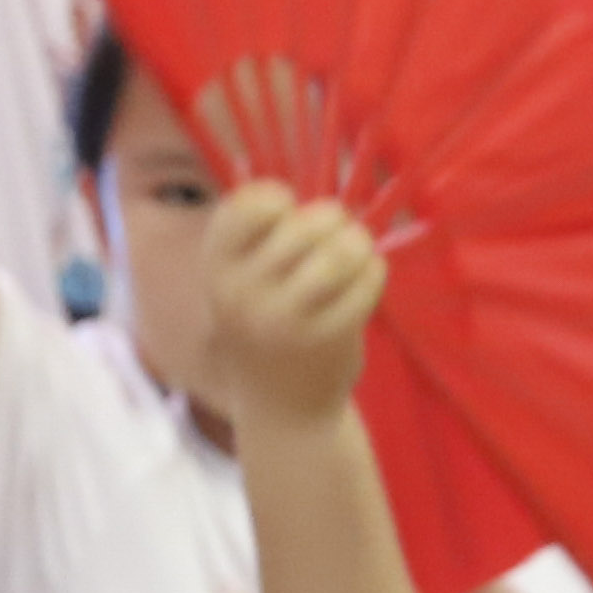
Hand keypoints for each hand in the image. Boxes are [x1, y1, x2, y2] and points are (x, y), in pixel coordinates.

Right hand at [194, 177, 386, 431]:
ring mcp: (286, 318)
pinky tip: (368, 276)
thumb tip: (309, 185)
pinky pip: (367, 282)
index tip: (288, 214)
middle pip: (306, 224)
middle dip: (333, 219)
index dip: (279, 200)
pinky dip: (375, 270)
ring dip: (359, 242)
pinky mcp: (329, 337)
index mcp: (216, 266)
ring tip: (358, 249)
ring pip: (340, 251)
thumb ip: (261, 238)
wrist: (282, 408)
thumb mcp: (241, 281)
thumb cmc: (265, 327)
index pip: (249, 206)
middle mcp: (243, 291)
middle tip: (340, 231)